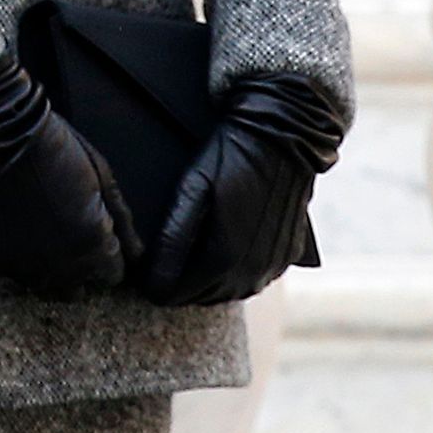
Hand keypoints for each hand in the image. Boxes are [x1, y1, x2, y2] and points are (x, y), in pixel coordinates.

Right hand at [0, 53, 137, 298]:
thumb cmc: (54, 148)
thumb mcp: (100, 176)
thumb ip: (122, 221)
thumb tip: (137, 254)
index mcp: (94, 249)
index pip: (111, 277)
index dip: (105, 257)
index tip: (93, 238)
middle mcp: (60, 270)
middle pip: (76, 291)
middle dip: (75, 269)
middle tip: (63, 234)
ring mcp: (21, 269)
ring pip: (40, 285)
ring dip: (43, 265)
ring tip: (35, 229)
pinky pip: (4, 269)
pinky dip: (8, 253)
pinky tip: (7, 223)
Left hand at [141, 71, 343, 307]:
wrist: (282, 136)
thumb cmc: (230, 157)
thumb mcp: (192, 189)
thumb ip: (173, 237)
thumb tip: (153, 279)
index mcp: (224, 256)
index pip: (178, 292)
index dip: (158, 287)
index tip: (144, 278)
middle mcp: (253, 269)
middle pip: (204, 296)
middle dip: (180, 288)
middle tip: (162, 270)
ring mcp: (274, 264)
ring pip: (231, 292)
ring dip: (207, 285)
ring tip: (187, 264)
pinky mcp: (288, 255)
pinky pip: (255, 280)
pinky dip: (234, 276)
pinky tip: (220, 257)